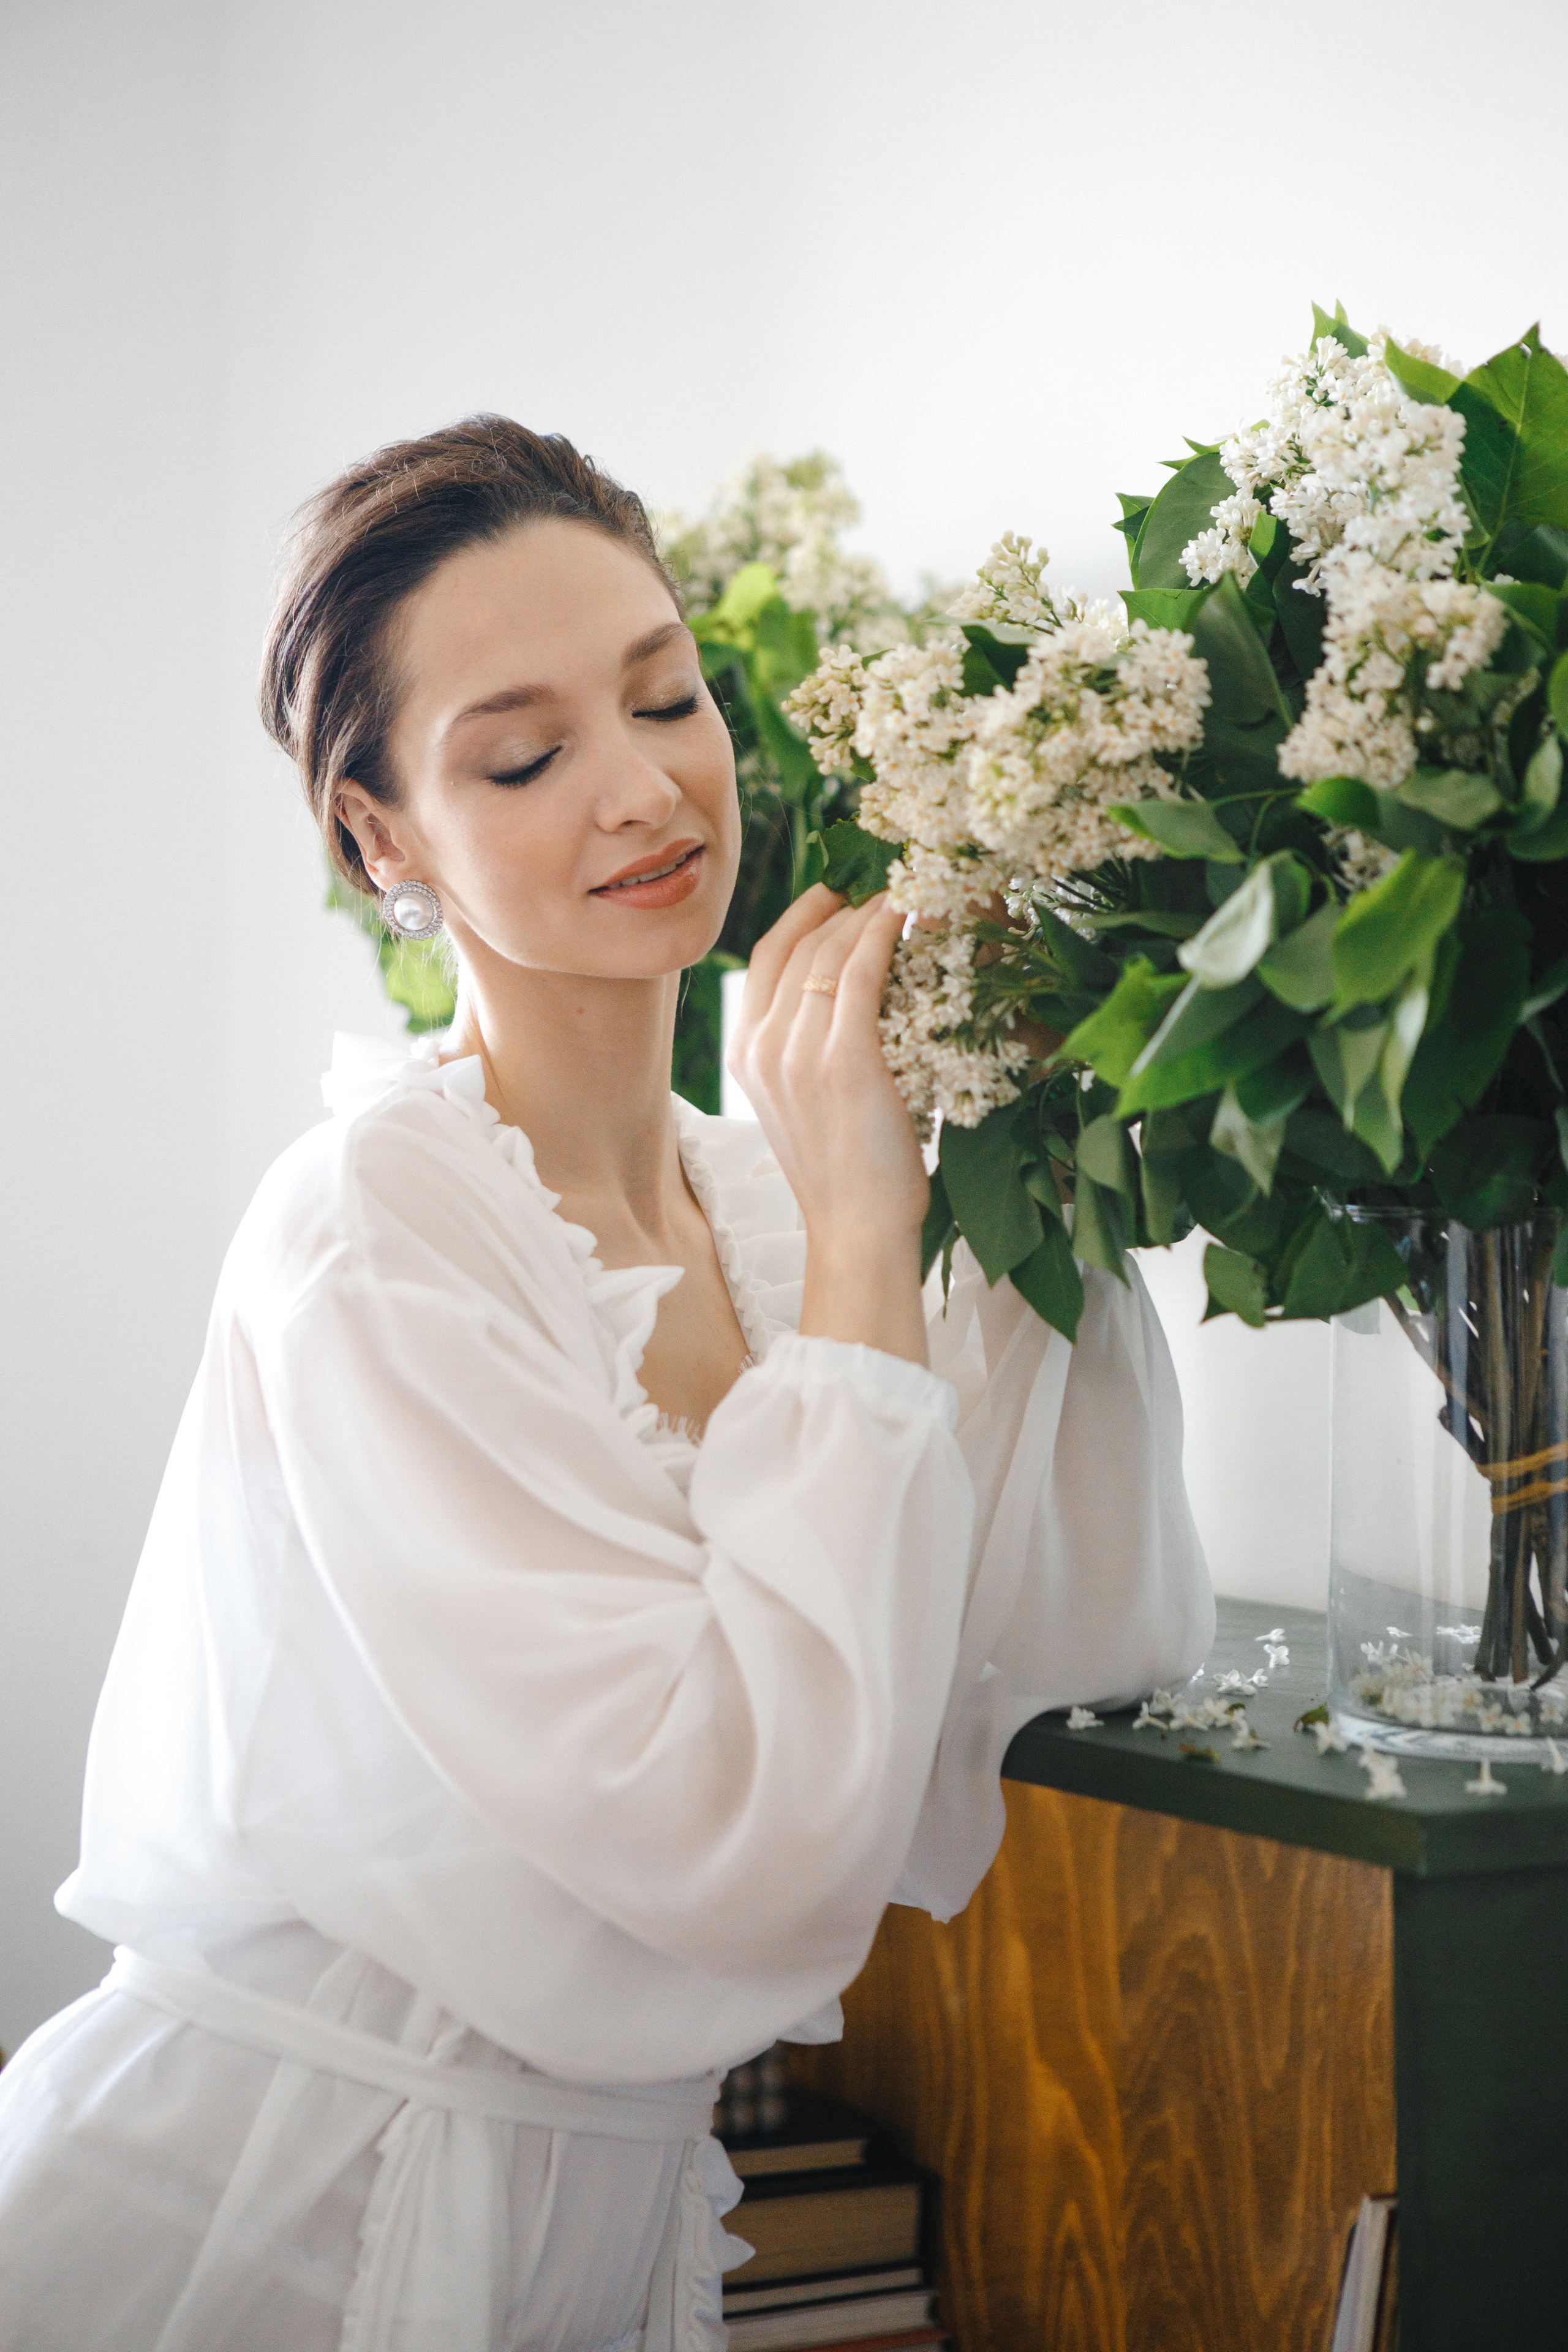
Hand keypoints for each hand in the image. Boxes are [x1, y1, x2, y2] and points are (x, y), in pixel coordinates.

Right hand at [728, 886, 930, 1365]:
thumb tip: (844, 999)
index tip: (843, 888)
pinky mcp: (843, 1061)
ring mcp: (798, 1053)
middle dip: (848, 902)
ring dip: (874, 911)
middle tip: (892, 879)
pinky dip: (886, 934)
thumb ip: (807, 1050)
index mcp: (746, 1054)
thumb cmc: (846, 1172)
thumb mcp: (804, 1104)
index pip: (768, 956)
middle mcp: (762, 1046)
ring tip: (911, 890)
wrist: (855, 1232)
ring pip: (832, 950)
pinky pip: (861, 972)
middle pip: (801, 943)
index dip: (806, 911)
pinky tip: (910, 915)